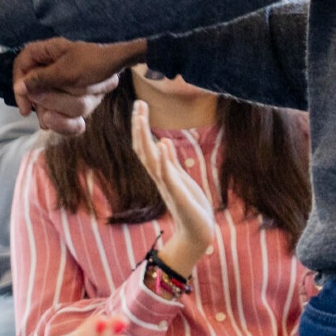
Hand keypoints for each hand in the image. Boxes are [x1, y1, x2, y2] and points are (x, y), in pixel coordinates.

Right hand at [14, 39, 141, 134]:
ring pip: (51, 100)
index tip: (25, 108)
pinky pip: (64, 109)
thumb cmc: (94, 62)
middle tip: (48, 116)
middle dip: (47, 103)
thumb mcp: (66, 71)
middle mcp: (51, 64)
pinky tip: (78, 123)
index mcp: (47, 52)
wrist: (119, 64)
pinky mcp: (71, 91)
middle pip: (36, 87)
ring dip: (65, 106)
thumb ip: (41, 79)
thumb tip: (18, 87)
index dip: (20, 85)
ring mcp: (61, 79)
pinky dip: (70, 119)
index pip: (21, 65)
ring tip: (80, 102)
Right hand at [131, 100, 215, 275]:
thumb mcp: (181, 179)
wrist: (197, 232)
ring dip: (145, 136)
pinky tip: (164, 144)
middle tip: (138, 103)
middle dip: (139, 126)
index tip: (140, 105)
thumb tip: (165, 141)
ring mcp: (167, 184)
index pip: (145, 145)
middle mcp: (159, 176)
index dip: (141, 125)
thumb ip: (171, 162)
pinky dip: (164, 159)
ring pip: (150, 158)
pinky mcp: (177, 193)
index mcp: (161, 172)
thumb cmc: (190, 205)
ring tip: (142, 116)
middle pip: (143, 147)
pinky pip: (168, 174)